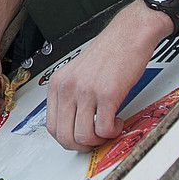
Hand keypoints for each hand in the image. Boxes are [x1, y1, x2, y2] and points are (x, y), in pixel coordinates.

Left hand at [46, 1, 169, 150]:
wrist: (128, 34)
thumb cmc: (107, 52)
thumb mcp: (77, 73)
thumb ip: (71, 96)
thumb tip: (72, 124)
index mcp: (57, 83)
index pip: (51, 126)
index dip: (67, 138)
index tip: (80, 137)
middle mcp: (68, 87)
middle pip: (64, 136)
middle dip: (82, 145)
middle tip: (96, 138)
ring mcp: (86, 91)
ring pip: (83, 137)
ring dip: (99, 139)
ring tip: (108, 127)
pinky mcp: (107, 93)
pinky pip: (104, 129)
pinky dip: (112, 132)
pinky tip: (117, 120)